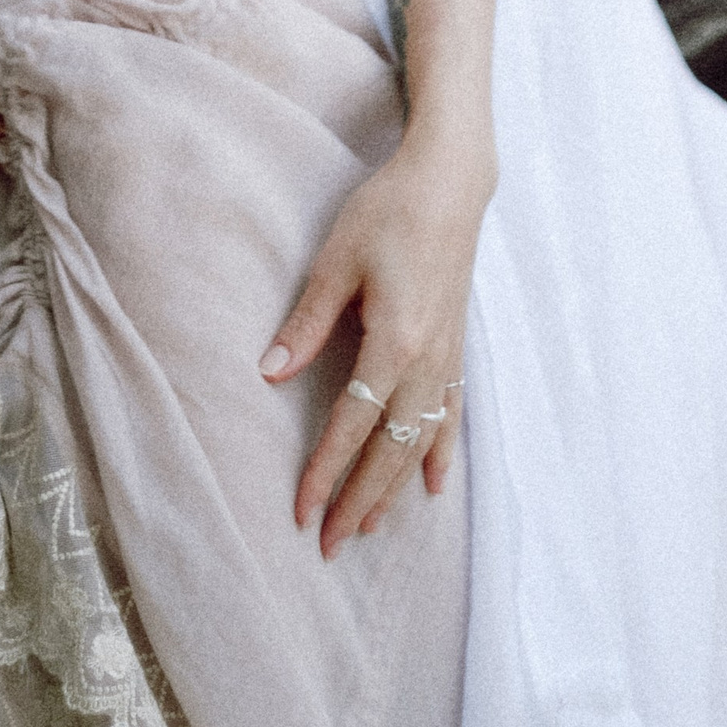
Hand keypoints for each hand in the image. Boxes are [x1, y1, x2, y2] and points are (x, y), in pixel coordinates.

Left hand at [258, 131, 492, 554]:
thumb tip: (270, 373)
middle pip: (391, 447)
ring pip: (421, 440)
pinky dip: (441, 452)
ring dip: (394, 486)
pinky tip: (433, 485)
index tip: (302, 511)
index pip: (354, 423)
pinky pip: (451, 414)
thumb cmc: (387, 211)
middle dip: (359, 499)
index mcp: (394, 341)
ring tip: (370, 526)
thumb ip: (306, 321)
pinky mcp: (456, 346)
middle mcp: (427, 360)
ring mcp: (447, 356)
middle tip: (331, 545)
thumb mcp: (336, 260)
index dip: (326, 471)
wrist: (450, 182)